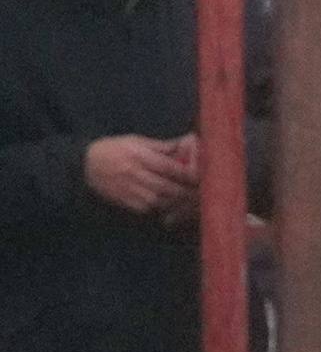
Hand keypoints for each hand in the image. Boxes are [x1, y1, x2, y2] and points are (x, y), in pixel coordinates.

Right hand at [83, 134, 198, 217]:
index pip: (171, 168)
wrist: (85, 166)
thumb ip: (163, 146)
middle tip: (204, 192)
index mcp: (140, 156)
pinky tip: (177, 206)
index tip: (204, 176)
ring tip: (195, 200)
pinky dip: (167, 209)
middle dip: (190, 191)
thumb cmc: (114, 149)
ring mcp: (133, 191)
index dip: (190, 174)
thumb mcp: (136, 141)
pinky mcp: (129, 204)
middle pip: (171, 188)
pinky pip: (154, 210)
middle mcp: (137, 175)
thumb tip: (188, 143)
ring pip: (165, 202)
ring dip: (181, 202)